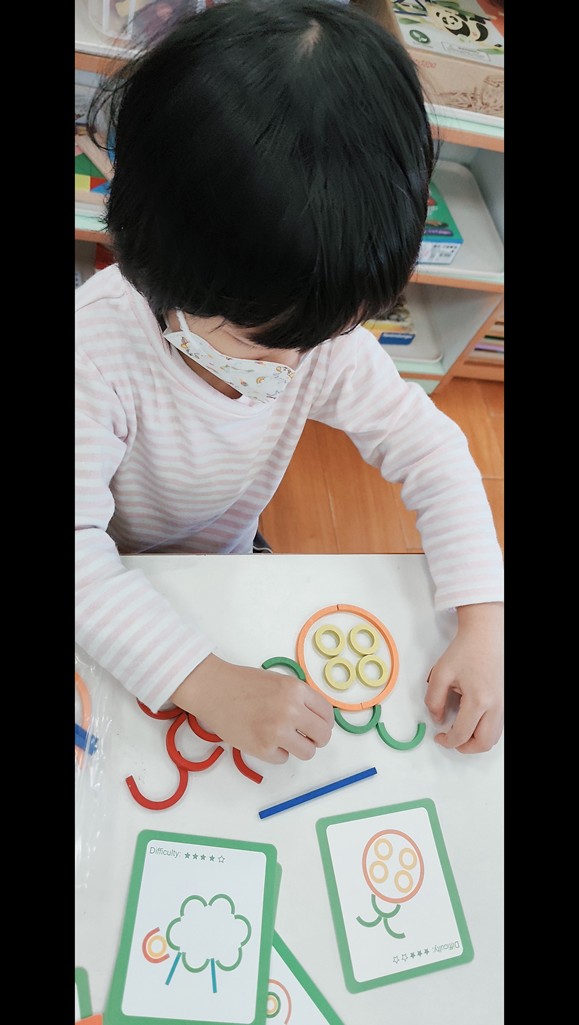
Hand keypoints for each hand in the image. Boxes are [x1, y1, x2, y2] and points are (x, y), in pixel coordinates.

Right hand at [170, 654, 334, 763]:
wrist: (213, 689)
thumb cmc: (242, 683)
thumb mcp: (280, 682)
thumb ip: (299, 698)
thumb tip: (317, 718)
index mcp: (297, 690)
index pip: (327, 715)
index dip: (323, 723)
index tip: (316, 726)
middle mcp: (291, 710)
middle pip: (323, 736)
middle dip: (316, 739)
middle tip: (305, 737)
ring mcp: (278, 731)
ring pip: (307, 752)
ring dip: (298, 748)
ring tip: (283, 739)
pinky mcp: (263, 748)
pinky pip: (283, 759)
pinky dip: (275, 753)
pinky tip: (262, 739)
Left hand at [424, 602, 503, 753]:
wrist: (485, 636)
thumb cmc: (466, 650)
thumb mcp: (441, 674)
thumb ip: (434, 700)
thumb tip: (438, 719)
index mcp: (478, 700)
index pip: (462, 734)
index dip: (447, 741)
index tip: (439, 737)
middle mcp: (495, 706)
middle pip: (483, 743)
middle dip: (465, 747)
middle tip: (450, 740)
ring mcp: (503, 705)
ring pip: (493, 738)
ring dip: (476, 741)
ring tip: (460, 732)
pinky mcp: (504, 702)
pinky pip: (497, 727)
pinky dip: (484, 731)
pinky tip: (471, 722)